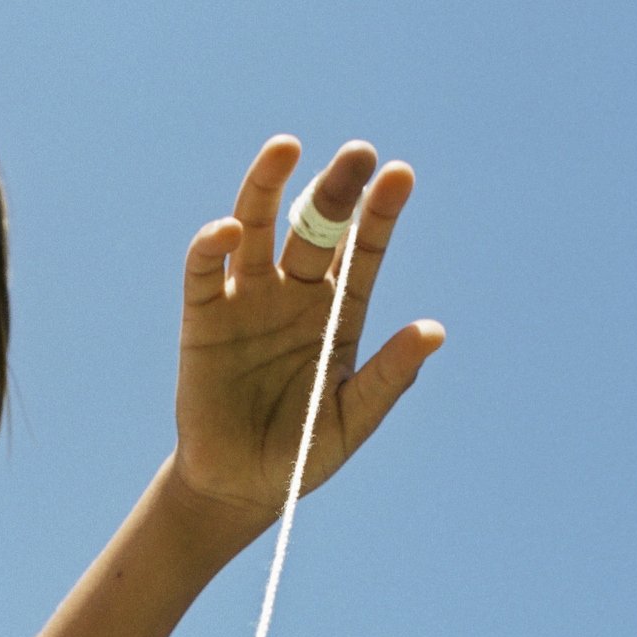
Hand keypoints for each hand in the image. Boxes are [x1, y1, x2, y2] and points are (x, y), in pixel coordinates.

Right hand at [172, 137, 442, 527]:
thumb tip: (433, 332)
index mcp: (338, 312)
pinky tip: (230, 229)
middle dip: (336, 189)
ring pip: (259, 226)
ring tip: (286, 147)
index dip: (380, 213)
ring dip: (269, 186)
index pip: (363, 251)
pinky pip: (205, 271)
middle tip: (357, 154)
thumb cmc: (301, 455)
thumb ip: (388, 377)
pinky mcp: (203, 317)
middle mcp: (294, 293)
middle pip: (316, 227)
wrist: (239, 488)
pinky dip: (212, 244)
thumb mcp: (351, 419)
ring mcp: (247, 299)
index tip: (400, 175)